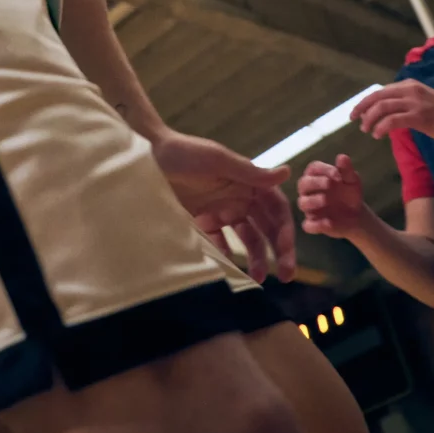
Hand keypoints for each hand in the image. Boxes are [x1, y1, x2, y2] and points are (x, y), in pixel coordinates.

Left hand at [151, 130, 295, 282]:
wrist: (146, 156)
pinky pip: (219, 243)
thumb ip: (250, 172)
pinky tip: (230, 273)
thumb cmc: (184, 153)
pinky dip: (226, 258)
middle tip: (286, 277)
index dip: (286, 230)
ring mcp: (221, 211)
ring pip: (247, 239)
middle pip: (266, 228)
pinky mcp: (202, 222)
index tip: (288, 252)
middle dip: (279, 252)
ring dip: (256, 258)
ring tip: (258, 279)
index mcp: (248, 182)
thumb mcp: (218, 160)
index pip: (276, 209)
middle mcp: (239, 198)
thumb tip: (288, 172)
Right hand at [296, 154, 366, 237]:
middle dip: (315, 183)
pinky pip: (308, 225)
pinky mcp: (313, 224)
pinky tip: (329, 222)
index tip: (337, 174)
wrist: (356, 216)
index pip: (313, 168)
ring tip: (326, 200)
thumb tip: (342, 157)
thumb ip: (346, 170)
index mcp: (316, 176)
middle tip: (329, 184)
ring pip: (302, 202)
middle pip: (303, 183)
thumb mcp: (352, 181)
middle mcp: (309, 191)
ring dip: (313, 201)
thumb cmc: (350, 194)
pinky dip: (316, 224)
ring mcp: (310, 208)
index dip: (324, 169)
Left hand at [353, 79, 433, 145]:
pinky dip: (382, 127)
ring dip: (370, 119)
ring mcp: (416, 102)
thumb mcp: (423, 103)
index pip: (381, 91)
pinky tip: (378, 135)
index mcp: (410, 85)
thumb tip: (387, 113)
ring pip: (382, 107)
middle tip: (353, 120)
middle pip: (377, 96)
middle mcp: (411, 90)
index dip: (366, 101)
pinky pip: (393, 120)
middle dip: (361, 108)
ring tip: (367, 130)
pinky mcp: (420, 116)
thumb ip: (406, 104)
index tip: (357, 112)